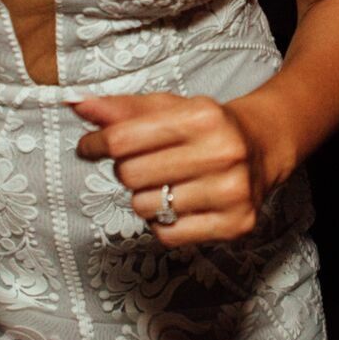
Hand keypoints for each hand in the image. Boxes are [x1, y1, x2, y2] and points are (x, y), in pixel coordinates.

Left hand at [72, 93, 279, 246]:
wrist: (262, 147)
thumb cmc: (206, 127)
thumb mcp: (169, 107)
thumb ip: (121, 108)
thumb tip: (76, 104)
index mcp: (202, 117)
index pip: (123, 139)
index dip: (96, 144)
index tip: (90, 146)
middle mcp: (221, 153)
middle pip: (130, 175)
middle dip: (125, 170)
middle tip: (141, 164)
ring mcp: (231, 192)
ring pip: (145, 207)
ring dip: (144, 197)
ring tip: (165, 183)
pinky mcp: (235, 224)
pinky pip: (168, 235)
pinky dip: (162, 223)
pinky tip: (178, 204)